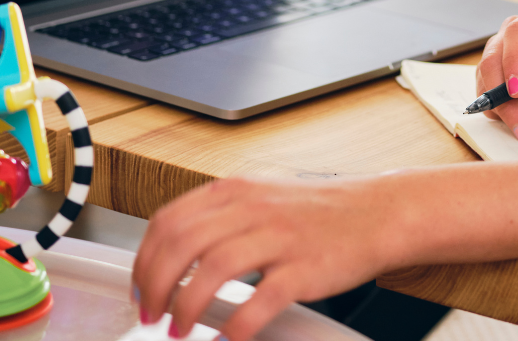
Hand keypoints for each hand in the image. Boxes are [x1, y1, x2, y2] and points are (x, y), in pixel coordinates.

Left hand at [132, 176, 405, 340]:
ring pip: (213, 269)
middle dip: (155, 287)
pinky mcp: (305, 268)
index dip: (144, 259)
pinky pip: (261, 299)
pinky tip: (226, 339)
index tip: (140, 288)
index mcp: (236, 192)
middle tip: (151, 315)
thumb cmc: (319, 214)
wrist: (378, 213)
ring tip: (179, 329)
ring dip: (186, 306)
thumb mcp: (262, 200)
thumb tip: (174, 255)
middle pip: (181, 244)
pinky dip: (237, 324)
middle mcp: (253, 209)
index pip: (168, 221)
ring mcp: (280, 237)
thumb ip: (220, 220)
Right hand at [476, 7, 517, 142]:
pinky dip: (510, 115)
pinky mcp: (495, 74)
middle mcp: (516, 33)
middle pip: (493, 61)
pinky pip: (491, 99)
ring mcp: (502, 53)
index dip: (513, 60)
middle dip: (507, 102)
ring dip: (513, 112)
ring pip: (488, 85)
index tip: (517, 92)